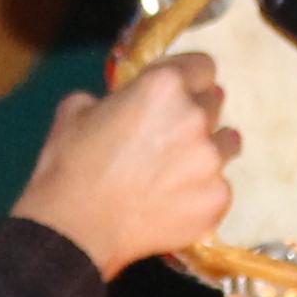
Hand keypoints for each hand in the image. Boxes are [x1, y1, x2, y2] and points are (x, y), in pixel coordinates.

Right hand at [14, 56, 237, 273]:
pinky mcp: (216, 199)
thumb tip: (121, 102)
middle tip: (170, 134)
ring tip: (179, 168)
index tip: (180, 91)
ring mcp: (210, 161)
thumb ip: (112, 96)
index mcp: (164, 86)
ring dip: (207, 150)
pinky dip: (202, 191)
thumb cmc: (70, 167)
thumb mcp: (77, 110)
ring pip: (226, 144)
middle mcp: (195, 118)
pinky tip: (175, 200)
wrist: (75, 229)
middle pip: (214, 103)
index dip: (189, 79)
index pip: (203, 67)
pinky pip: (220, 186)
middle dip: (195, 114)